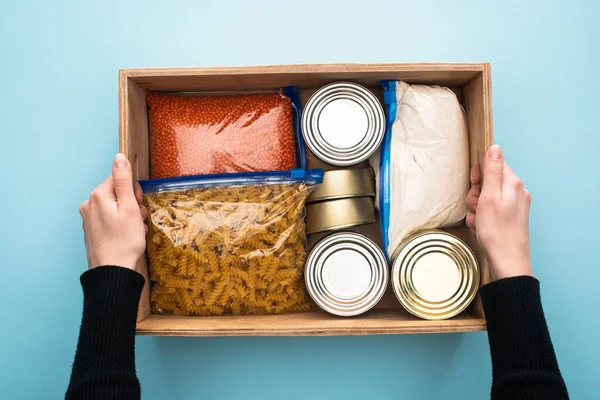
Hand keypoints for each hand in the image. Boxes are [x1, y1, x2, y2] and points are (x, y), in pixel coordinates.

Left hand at [79, 154, 147, 270]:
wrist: (113, 271)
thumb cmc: (124, 241)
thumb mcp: (130, 208)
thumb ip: (124, 181)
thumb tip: (119, 158)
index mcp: (98, 196)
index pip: (119, 178)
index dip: (133, 190)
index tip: (138, 205)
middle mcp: (89, 204)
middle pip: (117, 192)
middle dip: (132, 203)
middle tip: (138, 219)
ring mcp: (88, 218)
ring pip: (115, 206)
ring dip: (129, 215)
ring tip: (134, 230)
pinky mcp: (91, 230)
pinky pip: (110, 219)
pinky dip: (121, 224)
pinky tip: (127, 235)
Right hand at [465, 145, 533, 279]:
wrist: (508, 262)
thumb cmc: (497, 231)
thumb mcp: (489, 197)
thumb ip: (491, 171)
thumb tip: (495, 147)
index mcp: (513, 184)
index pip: (493, 164)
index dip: (480, 175)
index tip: (476, 187)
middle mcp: (516, 192)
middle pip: (488, 182)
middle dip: (476, 195)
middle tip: (477, 208)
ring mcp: (514, 206)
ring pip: (486, 198)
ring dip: (476, 209)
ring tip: (478, 221)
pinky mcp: (510, 218)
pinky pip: (490, 211)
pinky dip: (481, 218)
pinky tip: (481, 227)